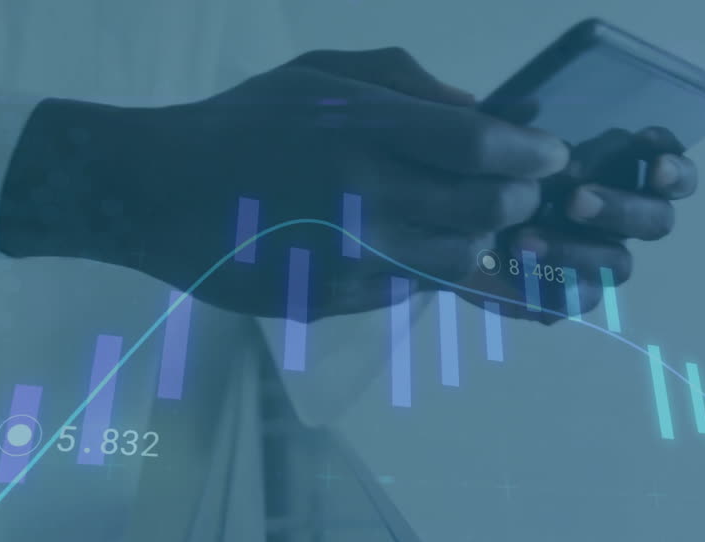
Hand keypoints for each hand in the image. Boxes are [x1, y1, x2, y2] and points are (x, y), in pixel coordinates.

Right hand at [0, 47, 568, 320]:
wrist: (155, 192)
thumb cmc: (240, 124)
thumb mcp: (317, 77)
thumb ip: (403, 85)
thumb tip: (480, 114)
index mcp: (360, 129)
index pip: (478, 146)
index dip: (530, 153)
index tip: (549, 156)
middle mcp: (362, 196)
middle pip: (483, 210)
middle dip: (516, 201)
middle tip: (518, 192)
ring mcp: (347, 257)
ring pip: (456, 261)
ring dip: (477, 242)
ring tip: (467, 222)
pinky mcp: (329, 300)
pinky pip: (409, 291)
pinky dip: (427, 270)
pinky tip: (410, 248)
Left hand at [450, 126, 696, 324]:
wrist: (457, 223)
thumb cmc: (492, 170)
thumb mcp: (499, 140)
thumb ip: (519, 125)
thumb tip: (529, 108)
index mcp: (622, 169)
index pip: (670, 167)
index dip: (673, 165)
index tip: (651, 157)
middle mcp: (623, 216)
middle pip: (657, 220)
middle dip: (622, 209)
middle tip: (575, 201)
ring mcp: (601, 257)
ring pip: (619, 263)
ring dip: (577, 250)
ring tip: (522, 240)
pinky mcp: (572, 292)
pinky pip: (581, 298)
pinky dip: (553, 284)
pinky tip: (520, 271)